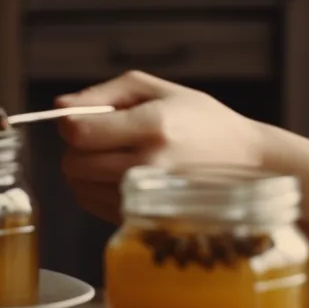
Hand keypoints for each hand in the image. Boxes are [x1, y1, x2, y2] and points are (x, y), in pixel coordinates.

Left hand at [54, 70, 264, 221]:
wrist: (249, 164)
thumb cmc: (202, 120)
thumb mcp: (157, 89)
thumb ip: (104, 93)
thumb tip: (59, 105)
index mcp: (153, 126)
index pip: (78, 132)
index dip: (71, 123)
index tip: (86, 120)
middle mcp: (150, 164)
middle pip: (74, 163)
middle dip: (77, 148)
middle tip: (101, 139)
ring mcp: (150, 197)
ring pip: (80, 187)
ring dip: (85, 170)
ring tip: (115, 157)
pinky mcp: (148, 218)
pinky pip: (94, 206)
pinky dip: (96, 191)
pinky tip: (121, 177)